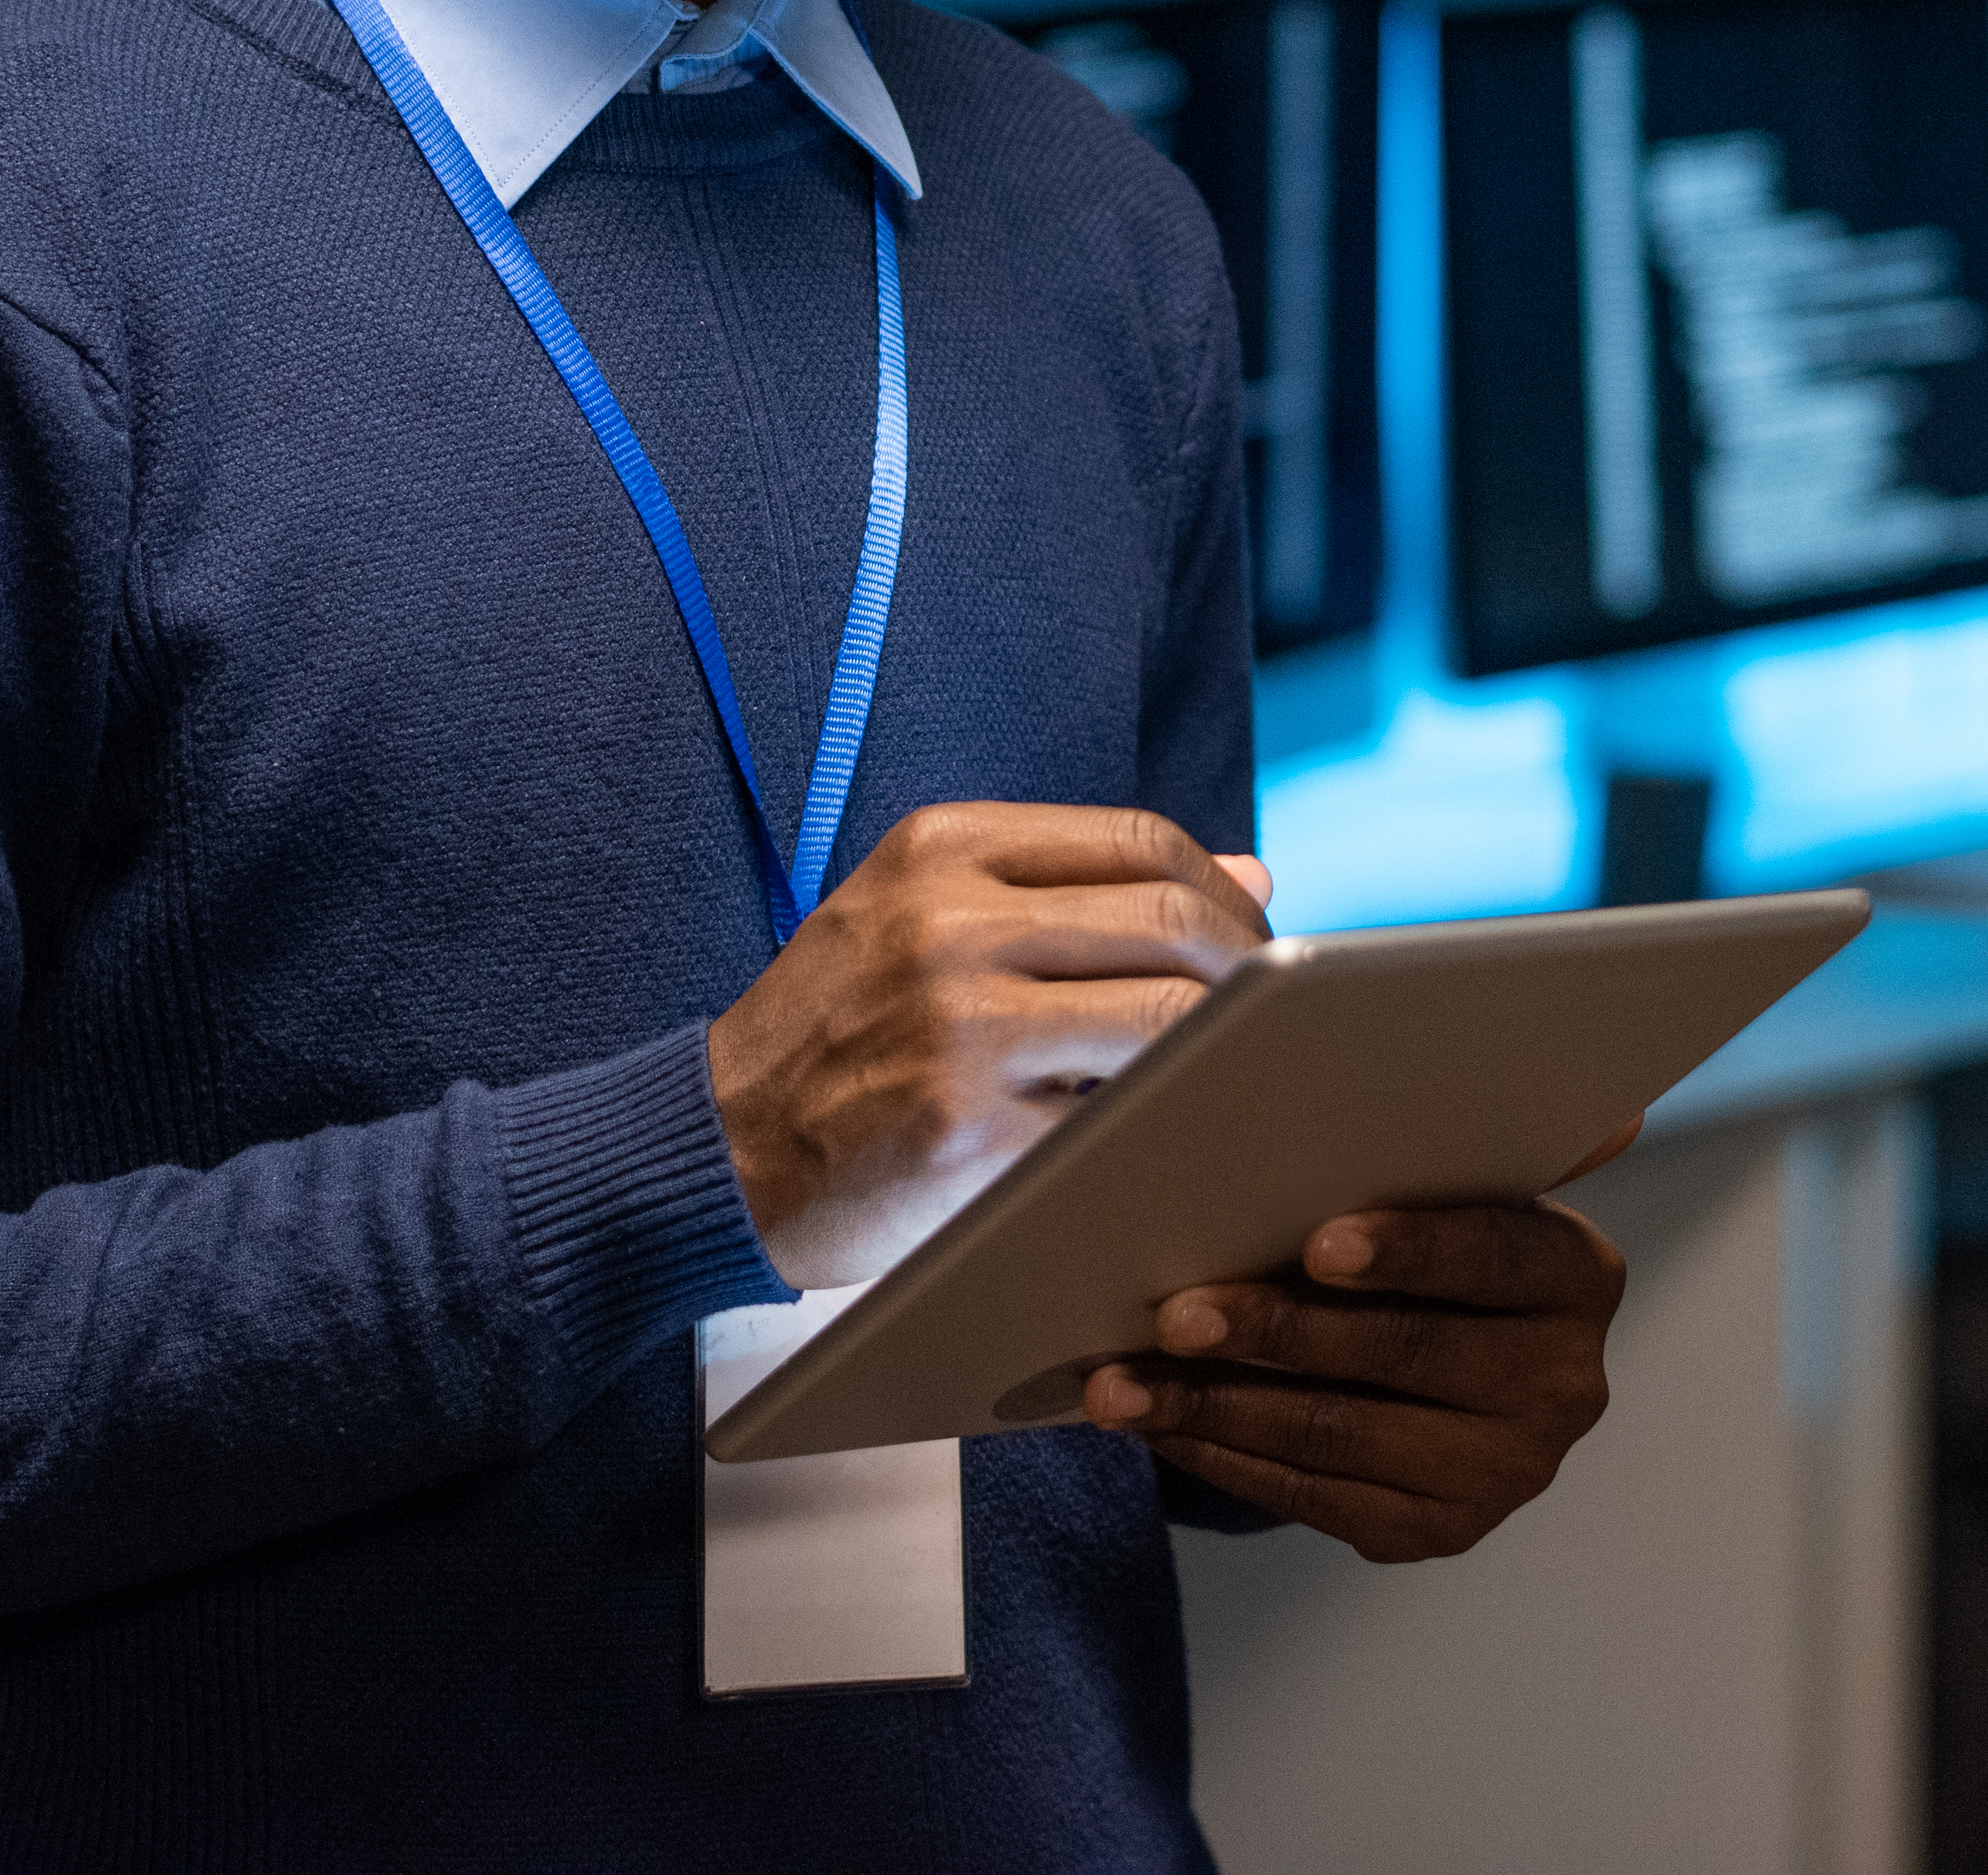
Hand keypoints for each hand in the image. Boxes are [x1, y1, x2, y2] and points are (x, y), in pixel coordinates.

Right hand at [707, 805, 1272, 1287]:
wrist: (717, 1146)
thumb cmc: (841, 1029)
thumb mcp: (929, 916)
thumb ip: (1081, 889)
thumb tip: (1254, 874)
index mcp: (942, 849)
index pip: (1142, 841)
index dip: (1225, 894)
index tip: (1254, 944)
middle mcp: (949, 923)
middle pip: (1172, 924)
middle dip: (1251, 972)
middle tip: (1270, 1020)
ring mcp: (957, 1028)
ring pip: (1166, 1021)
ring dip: (1222, 1052)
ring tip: (1227, 1075)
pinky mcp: (966, 1133)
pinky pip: (1117, 1121)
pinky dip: (1162, 1127)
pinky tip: (1164, 1135)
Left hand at [1078, 1184, 1629, 1562]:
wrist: (1451, 1361)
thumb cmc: (1426, 1238)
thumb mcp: (1452, 1184)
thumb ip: (1446, 1142)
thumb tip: (1409, 1062)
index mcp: (1577, 1276)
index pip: (1493, 1256)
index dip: (1408, 1251)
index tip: (1317, 1245)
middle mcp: (1563, 1384)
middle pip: (1402, 1352)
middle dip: (1275, 1333)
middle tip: (1173, 1314)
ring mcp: (1504, 1471)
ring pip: (1340, 1437)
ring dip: (1216, 1407)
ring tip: (1120, 1384)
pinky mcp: (1437, 1530)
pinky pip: (1313, 1500)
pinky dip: (1224, 1459)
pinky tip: (1159, 1426)